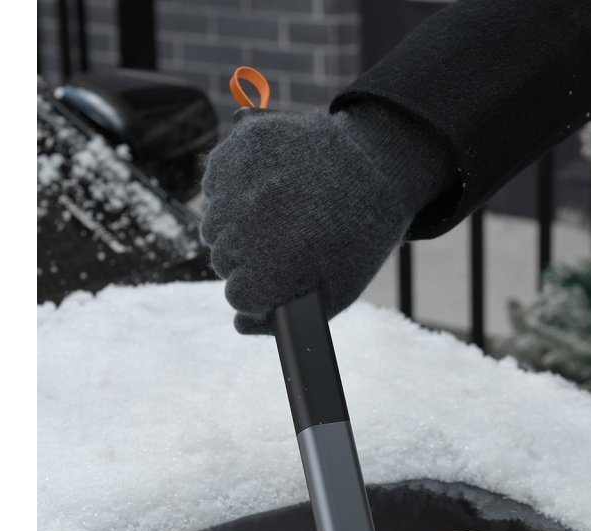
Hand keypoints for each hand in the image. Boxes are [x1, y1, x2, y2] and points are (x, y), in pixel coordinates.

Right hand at [200, 104, 452, 333]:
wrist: (376, 169)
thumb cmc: (357, 238)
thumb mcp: (335, 291)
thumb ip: (284, 318)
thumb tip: (239, 324)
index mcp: (277, 264)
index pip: (239, 295)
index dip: (262, 291)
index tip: (281, 278)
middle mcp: (251, 222)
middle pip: (223, 260)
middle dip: (251, 259)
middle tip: (287, 243)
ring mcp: (241, 181)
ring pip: (214, 224)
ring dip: (238, 225)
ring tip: (279, 215)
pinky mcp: (239, 147)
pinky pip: (215, 184)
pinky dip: (234, 189)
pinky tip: (269, 188)